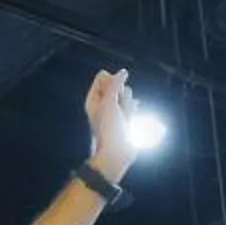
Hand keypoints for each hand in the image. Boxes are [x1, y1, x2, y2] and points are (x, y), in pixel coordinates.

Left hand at [83, 68, 138, 183]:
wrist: (116, 152)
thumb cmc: (108, 129)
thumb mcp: (109, 102)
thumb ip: (115, 85)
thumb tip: (123, 72)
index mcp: (93, 99)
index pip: (102, 77)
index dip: (111, 80)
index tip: (114, 90)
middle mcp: (102, 103)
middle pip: (116, 85)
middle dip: (121, 93)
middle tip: (118, 108)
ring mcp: (114, 110)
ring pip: (126, 95)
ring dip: (127, 104)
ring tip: (124, 118)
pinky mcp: (124, 117)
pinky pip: (131, 105)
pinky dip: (132, 110)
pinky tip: (130, 118)